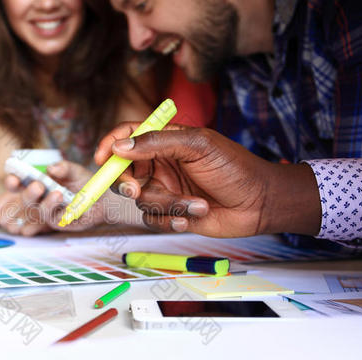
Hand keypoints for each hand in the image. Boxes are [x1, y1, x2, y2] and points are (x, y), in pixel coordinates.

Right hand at [0, 160, 114, 235]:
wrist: (104, 198)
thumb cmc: (85, 183)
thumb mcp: (75, 171)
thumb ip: (63, 168)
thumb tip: (50, 168)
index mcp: (38, 183)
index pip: (20, 183)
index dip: (13, 181)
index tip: (13, 178)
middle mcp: (40, 199)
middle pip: (26, 198)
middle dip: (28, 192)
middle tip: (38, 185)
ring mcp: (48, 211)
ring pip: (39, 209)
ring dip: (47, 201)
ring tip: (58, 193)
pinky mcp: (58, 222)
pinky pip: (53, 218)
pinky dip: (58, 211)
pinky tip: (64, 203)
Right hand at [94, 123, 321, 236]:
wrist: (259, 203)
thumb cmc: (234, 167)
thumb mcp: (197, 146)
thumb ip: (157, 143)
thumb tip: (119, 146)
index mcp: (165, 140)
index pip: (128, 136)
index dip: (110, 145)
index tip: (102, 158)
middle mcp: (160, 164)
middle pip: (124, 171)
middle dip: (126, 182)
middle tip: (135, 188)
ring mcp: (164, 189)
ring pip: (141, 199)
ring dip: (168, 204)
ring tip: (196, 204)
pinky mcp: (170, 212)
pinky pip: (153, 219)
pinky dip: (170, 220)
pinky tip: (192, 217)